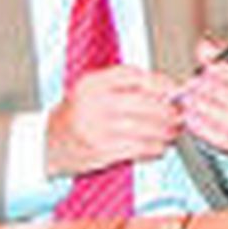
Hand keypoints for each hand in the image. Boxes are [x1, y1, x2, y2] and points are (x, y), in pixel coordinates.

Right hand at [46, 65, 181, 177]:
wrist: (48, 142)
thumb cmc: (79, 112)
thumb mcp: (95, 87)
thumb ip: (128, 83)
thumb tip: (170, 88)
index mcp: (91, 84)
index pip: (134, 76)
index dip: (161, 83)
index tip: (176, 90)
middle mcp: (92, 104)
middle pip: (145, 103)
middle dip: (169, 110)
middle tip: (179, 114)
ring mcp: (95, 130)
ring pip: (144, 129)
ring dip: (165, 131)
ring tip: (173, 131)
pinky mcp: (99, 153)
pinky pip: (136, 149)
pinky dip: (153, 148)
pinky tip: (159, 147)